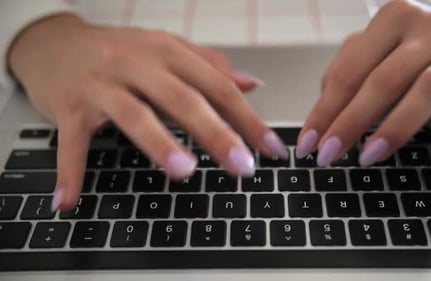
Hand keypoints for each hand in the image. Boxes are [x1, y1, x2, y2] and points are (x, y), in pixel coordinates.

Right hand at [8, 15, 287, 210]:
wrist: (54, 42)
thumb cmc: (117, 50)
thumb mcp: (166, 50)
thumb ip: (209, 65)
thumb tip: (252, 83)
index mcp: (167, 52)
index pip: (216, 86)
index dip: (246, 118)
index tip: (269, 148)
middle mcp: (136, 64)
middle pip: (182, 99)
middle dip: (216, 133)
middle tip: (241, 165)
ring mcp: (101, 85)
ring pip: (134, 115)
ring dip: (160, 145)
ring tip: (185, 172)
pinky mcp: (68, 106)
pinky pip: (71, 142)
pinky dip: (71, 171)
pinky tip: (71, 199)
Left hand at [297, 0, 430, 185]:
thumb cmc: (418, 46)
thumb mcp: (381, 47)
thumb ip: (349, 73)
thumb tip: (321, 117)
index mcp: (393, 20)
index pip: (350, 71)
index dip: (324, 110)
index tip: (307, 143)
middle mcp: (429, 31)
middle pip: (384, 80)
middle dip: (350, 122)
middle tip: (327, 155)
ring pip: (428, 90)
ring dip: (395, 128)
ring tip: (368, 158)